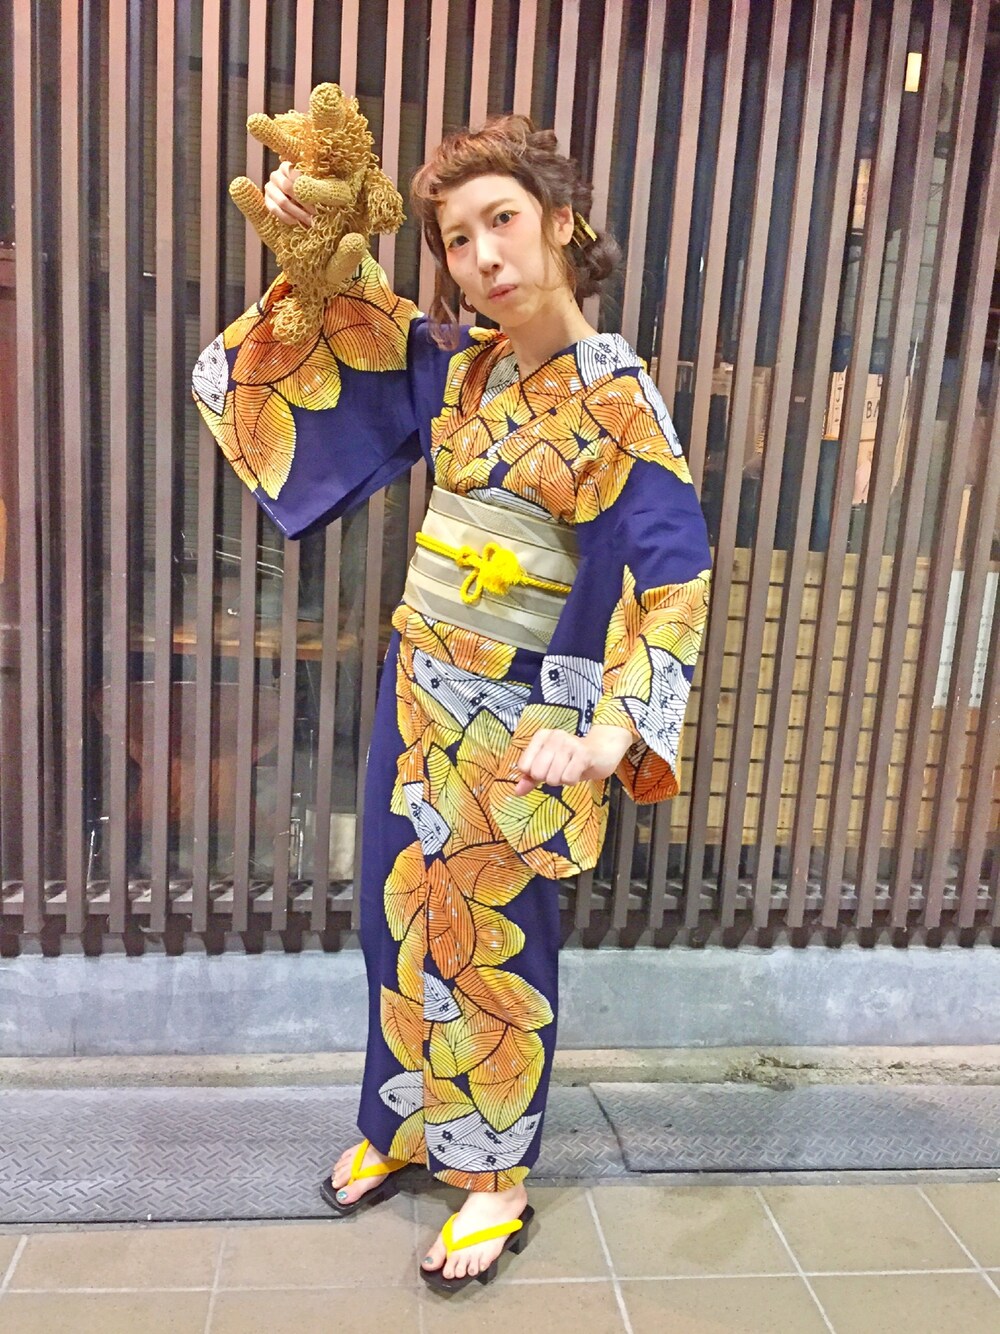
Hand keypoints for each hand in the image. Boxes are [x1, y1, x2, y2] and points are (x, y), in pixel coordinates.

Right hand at [264, 160, 315, 228]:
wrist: (289, 197)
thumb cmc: (303, 189)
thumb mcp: (309, 184)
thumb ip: (312, 186)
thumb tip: (323, 195)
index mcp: (286, 167)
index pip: (295, 174)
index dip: (306, 186)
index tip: (318, 199)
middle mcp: (275, 175)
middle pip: (288, 188)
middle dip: (303, 202)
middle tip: (316, 213)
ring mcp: (269, 188)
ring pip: (282, 201)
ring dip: (297, 213)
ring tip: (309, 221)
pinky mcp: (267, 201)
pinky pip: (275, 211)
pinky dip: (287, 218)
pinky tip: (297, 222)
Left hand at [513, 724, 634, 795]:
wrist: (603, 750)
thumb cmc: (573, 760)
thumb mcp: (550, 766)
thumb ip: (531, 777)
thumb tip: (516, 792)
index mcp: (542, 736)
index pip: (524, 766)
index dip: (536, 774)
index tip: (550, 767)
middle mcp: (554, 736)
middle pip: (538, 773)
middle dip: (550, 779)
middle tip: (563, 770)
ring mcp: (569, 743)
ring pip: (553, 778)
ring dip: (563, 781)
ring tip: (572, 770)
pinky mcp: (583, 754)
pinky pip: (568, 779)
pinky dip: (573, 782)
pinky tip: (580, 771)